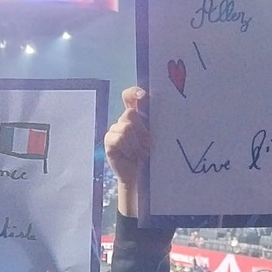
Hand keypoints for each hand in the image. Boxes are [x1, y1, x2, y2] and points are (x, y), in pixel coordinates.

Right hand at [104, 86, 149, 218]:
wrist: (141, 178)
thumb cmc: (152, 156)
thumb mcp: (157, 138)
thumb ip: (155, 122)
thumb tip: (163, 109)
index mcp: (137, 116)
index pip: (129, 96)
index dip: (133, 93)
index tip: (142, 96)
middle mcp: (124, 121)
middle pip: (130, 114)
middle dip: (142, 131)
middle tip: (148, 146)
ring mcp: (115, 130)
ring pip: (126, 128)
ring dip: (136, 144)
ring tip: (140, 154)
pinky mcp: (109, 141)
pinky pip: (118, 139)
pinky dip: (128, 149)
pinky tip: (131, 156)